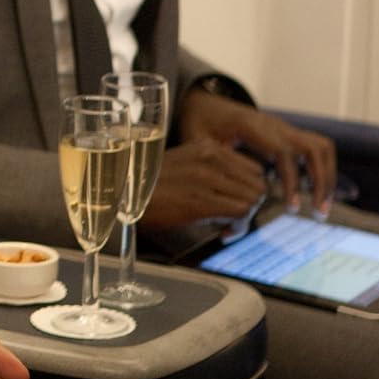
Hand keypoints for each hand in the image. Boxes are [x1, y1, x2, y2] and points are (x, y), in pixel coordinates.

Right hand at [140, 136, 268, 229]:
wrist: (120, 195)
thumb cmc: (149, 186)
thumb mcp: (183, 165)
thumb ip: (210, 170)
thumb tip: (236, 191)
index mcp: (206, 147)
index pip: (254, 169)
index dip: (250, 189)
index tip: (236, 202)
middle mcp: (210, 158)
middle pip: (258, 184)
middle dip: (251, 204)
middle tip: (233, 218)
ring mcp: (206, 178)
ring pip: (253, 199)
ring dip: (245, 217)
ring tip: (226, 225)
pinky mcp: (202, 200)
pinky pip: (241, 213)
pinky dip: (238, 226)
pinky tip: (222, 231)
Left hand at [179, 89, 337, 213]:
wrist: (203, 103)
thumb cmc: (199, 123)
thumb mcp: (197, 142)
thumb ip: (211, 164)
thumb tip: (225, 194)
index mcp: (251, 126)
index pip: (283, 152)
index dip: (291, 180)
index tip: (292, 207)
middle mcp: (274, 124)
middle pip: (313, 148)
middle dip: (321, 181)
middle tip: (319, 211)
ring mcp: (284, 127)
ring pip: (321, 147)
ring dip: (327, 176)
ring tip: (321, 205)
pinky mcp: (288, 133)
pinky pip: (316, 148)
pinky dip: (321, 169)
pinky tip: (313, 192)